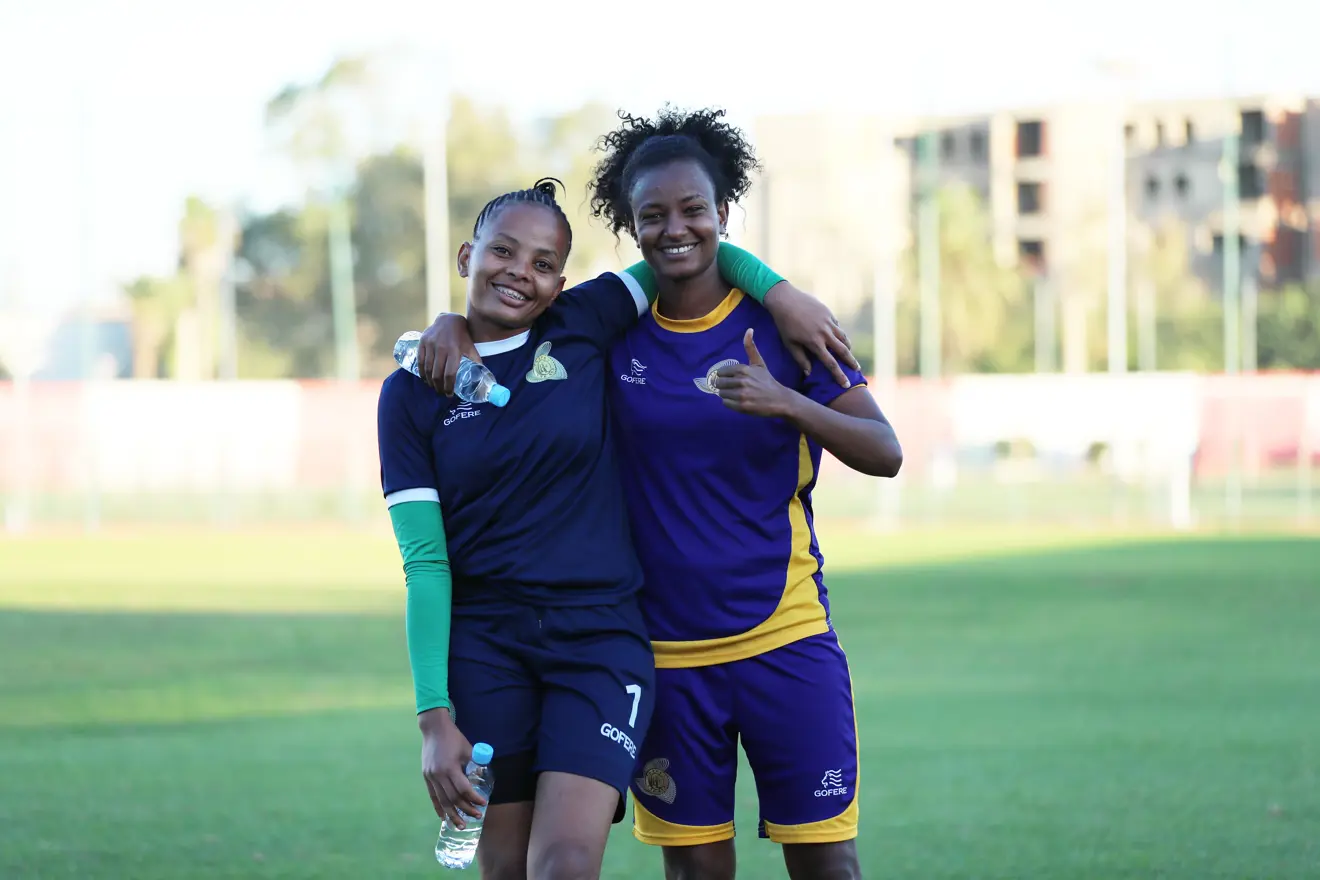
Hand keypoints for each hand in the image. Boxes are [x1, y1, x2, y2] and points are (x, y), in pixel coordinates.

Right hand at [417, 314, 479, 396]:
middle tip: (442, 392)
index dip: (449, 386)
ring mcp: (430, 344)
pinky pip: (420, 361)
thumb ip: (475, 362)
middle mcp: (441, 347)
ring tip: (434, 387)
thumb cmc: (462, 337)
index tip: (449, 394)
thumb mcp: (470, 348)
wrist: (449, 320)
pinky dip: (421, 372)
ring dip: (430, 382)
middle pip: (437, 374)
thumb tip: (483, 379)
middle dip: (439, 387)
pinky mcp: (422, 342)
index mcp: (455, 350)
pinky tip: (425, 379)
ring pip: (427, 369)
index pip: (450, 374)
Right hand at [418, 708, 486, 827]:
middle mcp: (439, 774)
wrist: (433, 729)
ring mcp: (431, 777)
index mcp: (450, 767)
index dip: (474, 798)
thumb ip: (475, 763)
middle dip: (465, 809)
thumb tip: (483, 775)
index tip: (483, 803)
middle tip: (477, 816)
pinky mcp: (426, 777)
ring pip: (442, 800)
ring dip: (452, 814)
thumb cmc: (454, 738)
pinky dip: (438, 808)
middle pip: (453, 798)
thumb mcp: (468, 748)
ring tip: (461, 824)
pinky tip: (443, 817)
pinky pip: (432, 796)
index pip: (463, 789)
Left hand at [713, 329, 795, 418]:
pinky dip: (729, 402)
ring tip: (735, 394)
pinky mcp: (741, 406)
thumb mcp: (759, 363)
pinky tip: (738, 400)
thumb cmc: (767, 380)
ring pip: (721, 393)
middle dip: (723, 385)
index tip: (730, 378)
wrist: (779, 399)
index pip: (721, 372)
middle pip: (719, 383)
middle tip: (732, 387)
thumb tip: (749, 329)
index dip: (724, 375)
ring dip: (726, 394)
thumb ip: (750, 347)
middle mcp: (741, 381)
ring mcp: (741, 395)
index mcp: (743, 369)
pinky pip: (726, 403)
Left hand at [763, 283, 857, 388]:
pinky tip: (837, 337)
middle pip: (843, 351)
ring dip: (847, 347)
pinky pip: (837, 326)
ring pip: (843, 337)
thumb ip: (801, 359)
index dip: (839, 375)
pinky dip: (838, 333)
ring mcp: (828, 322)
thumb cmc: (785, 324)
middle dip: (851, 362)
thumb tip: (809, 373)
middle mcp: (825, 333)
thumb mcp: (790, 344)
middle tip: (857, 370)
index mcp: (815, 343)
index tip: (846, 384)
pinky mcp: (829, 313)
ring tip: (849, 353)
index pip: (831, 363)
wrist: (786, 300)